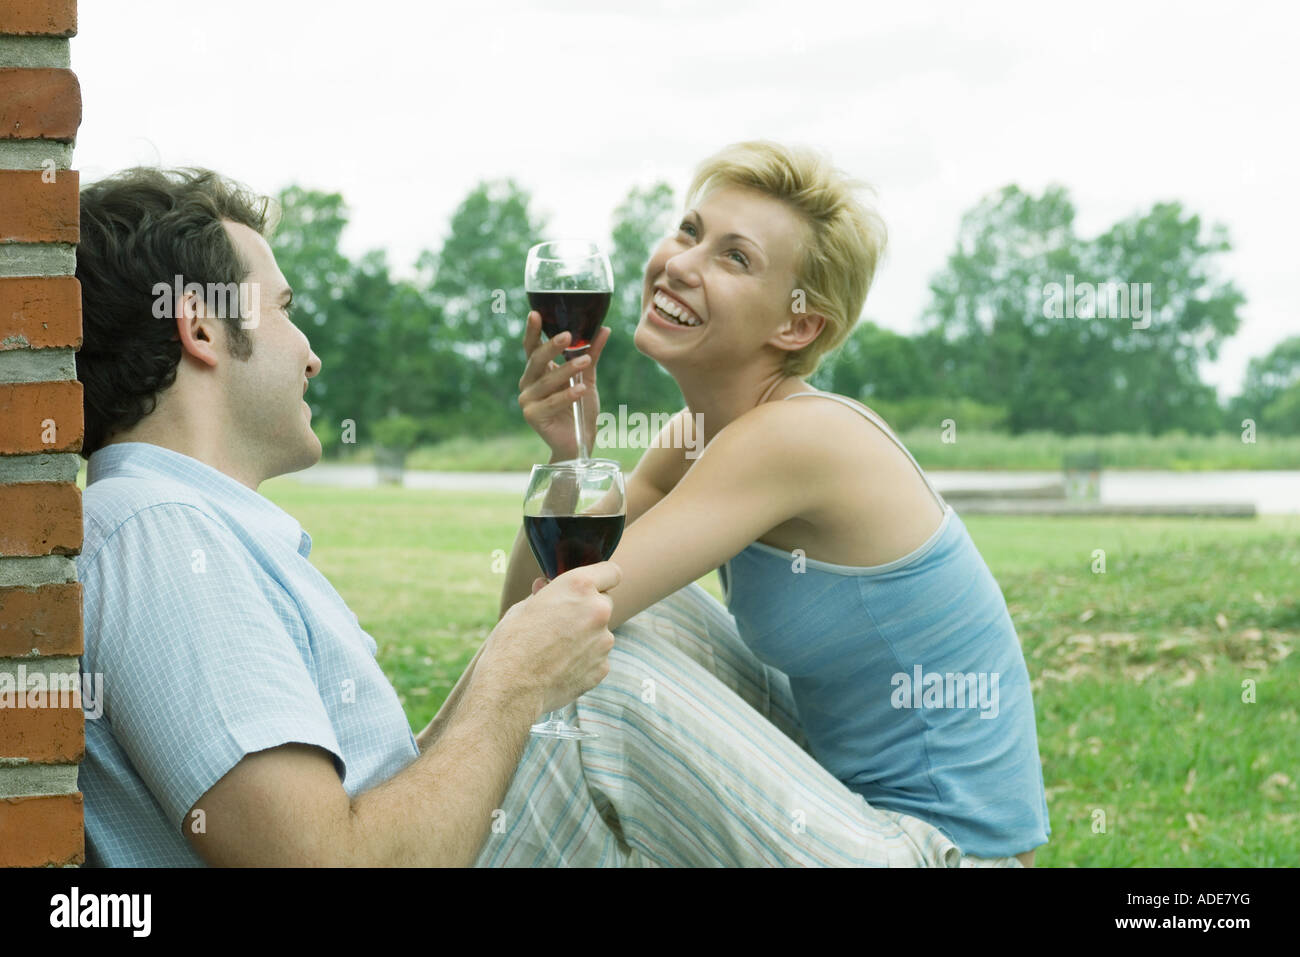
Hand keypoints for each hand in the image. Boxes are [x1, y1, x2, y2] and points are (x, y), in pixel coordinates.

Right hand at [475, 561, 621, 716]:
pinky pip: (597, 658)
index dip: (601, 578)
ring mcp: (604, 641)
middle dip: (589, 610)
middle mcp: (598, 610)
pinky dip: (584, 661)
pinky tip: (560, 668)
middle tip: (563, 622)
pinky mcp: (602, 667)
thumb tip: (546, 587)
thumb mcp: (522, 608)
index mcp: (579, 587)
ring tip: (555, 651)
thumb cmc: (511, 643)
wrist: (511, 689)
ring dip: (586, 637)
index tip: (592, 585)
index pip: (611, 571)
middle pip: (605, 603)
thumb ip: (546, 595)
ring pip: (600, 633)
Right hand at [518, 312, 611, 461]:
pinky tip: (581, 390)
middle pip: (536, 360)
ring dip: (567, 370)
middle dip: (552, 346)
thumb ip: (592, 355)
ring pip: (547, 381)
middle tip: (567, 335)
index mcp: (537, 371)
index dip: (533, 331)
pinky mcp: (533, 416)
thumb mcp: (588, 379)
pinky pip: (552, 402)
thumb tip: (604, 328)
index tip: (536, 313)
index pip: (532, 347)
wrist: (579, 443)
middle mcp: (528, 383)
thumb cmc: (580, 410)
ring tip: (585, 362)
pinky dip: (567, 395)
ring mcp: (527, 400)